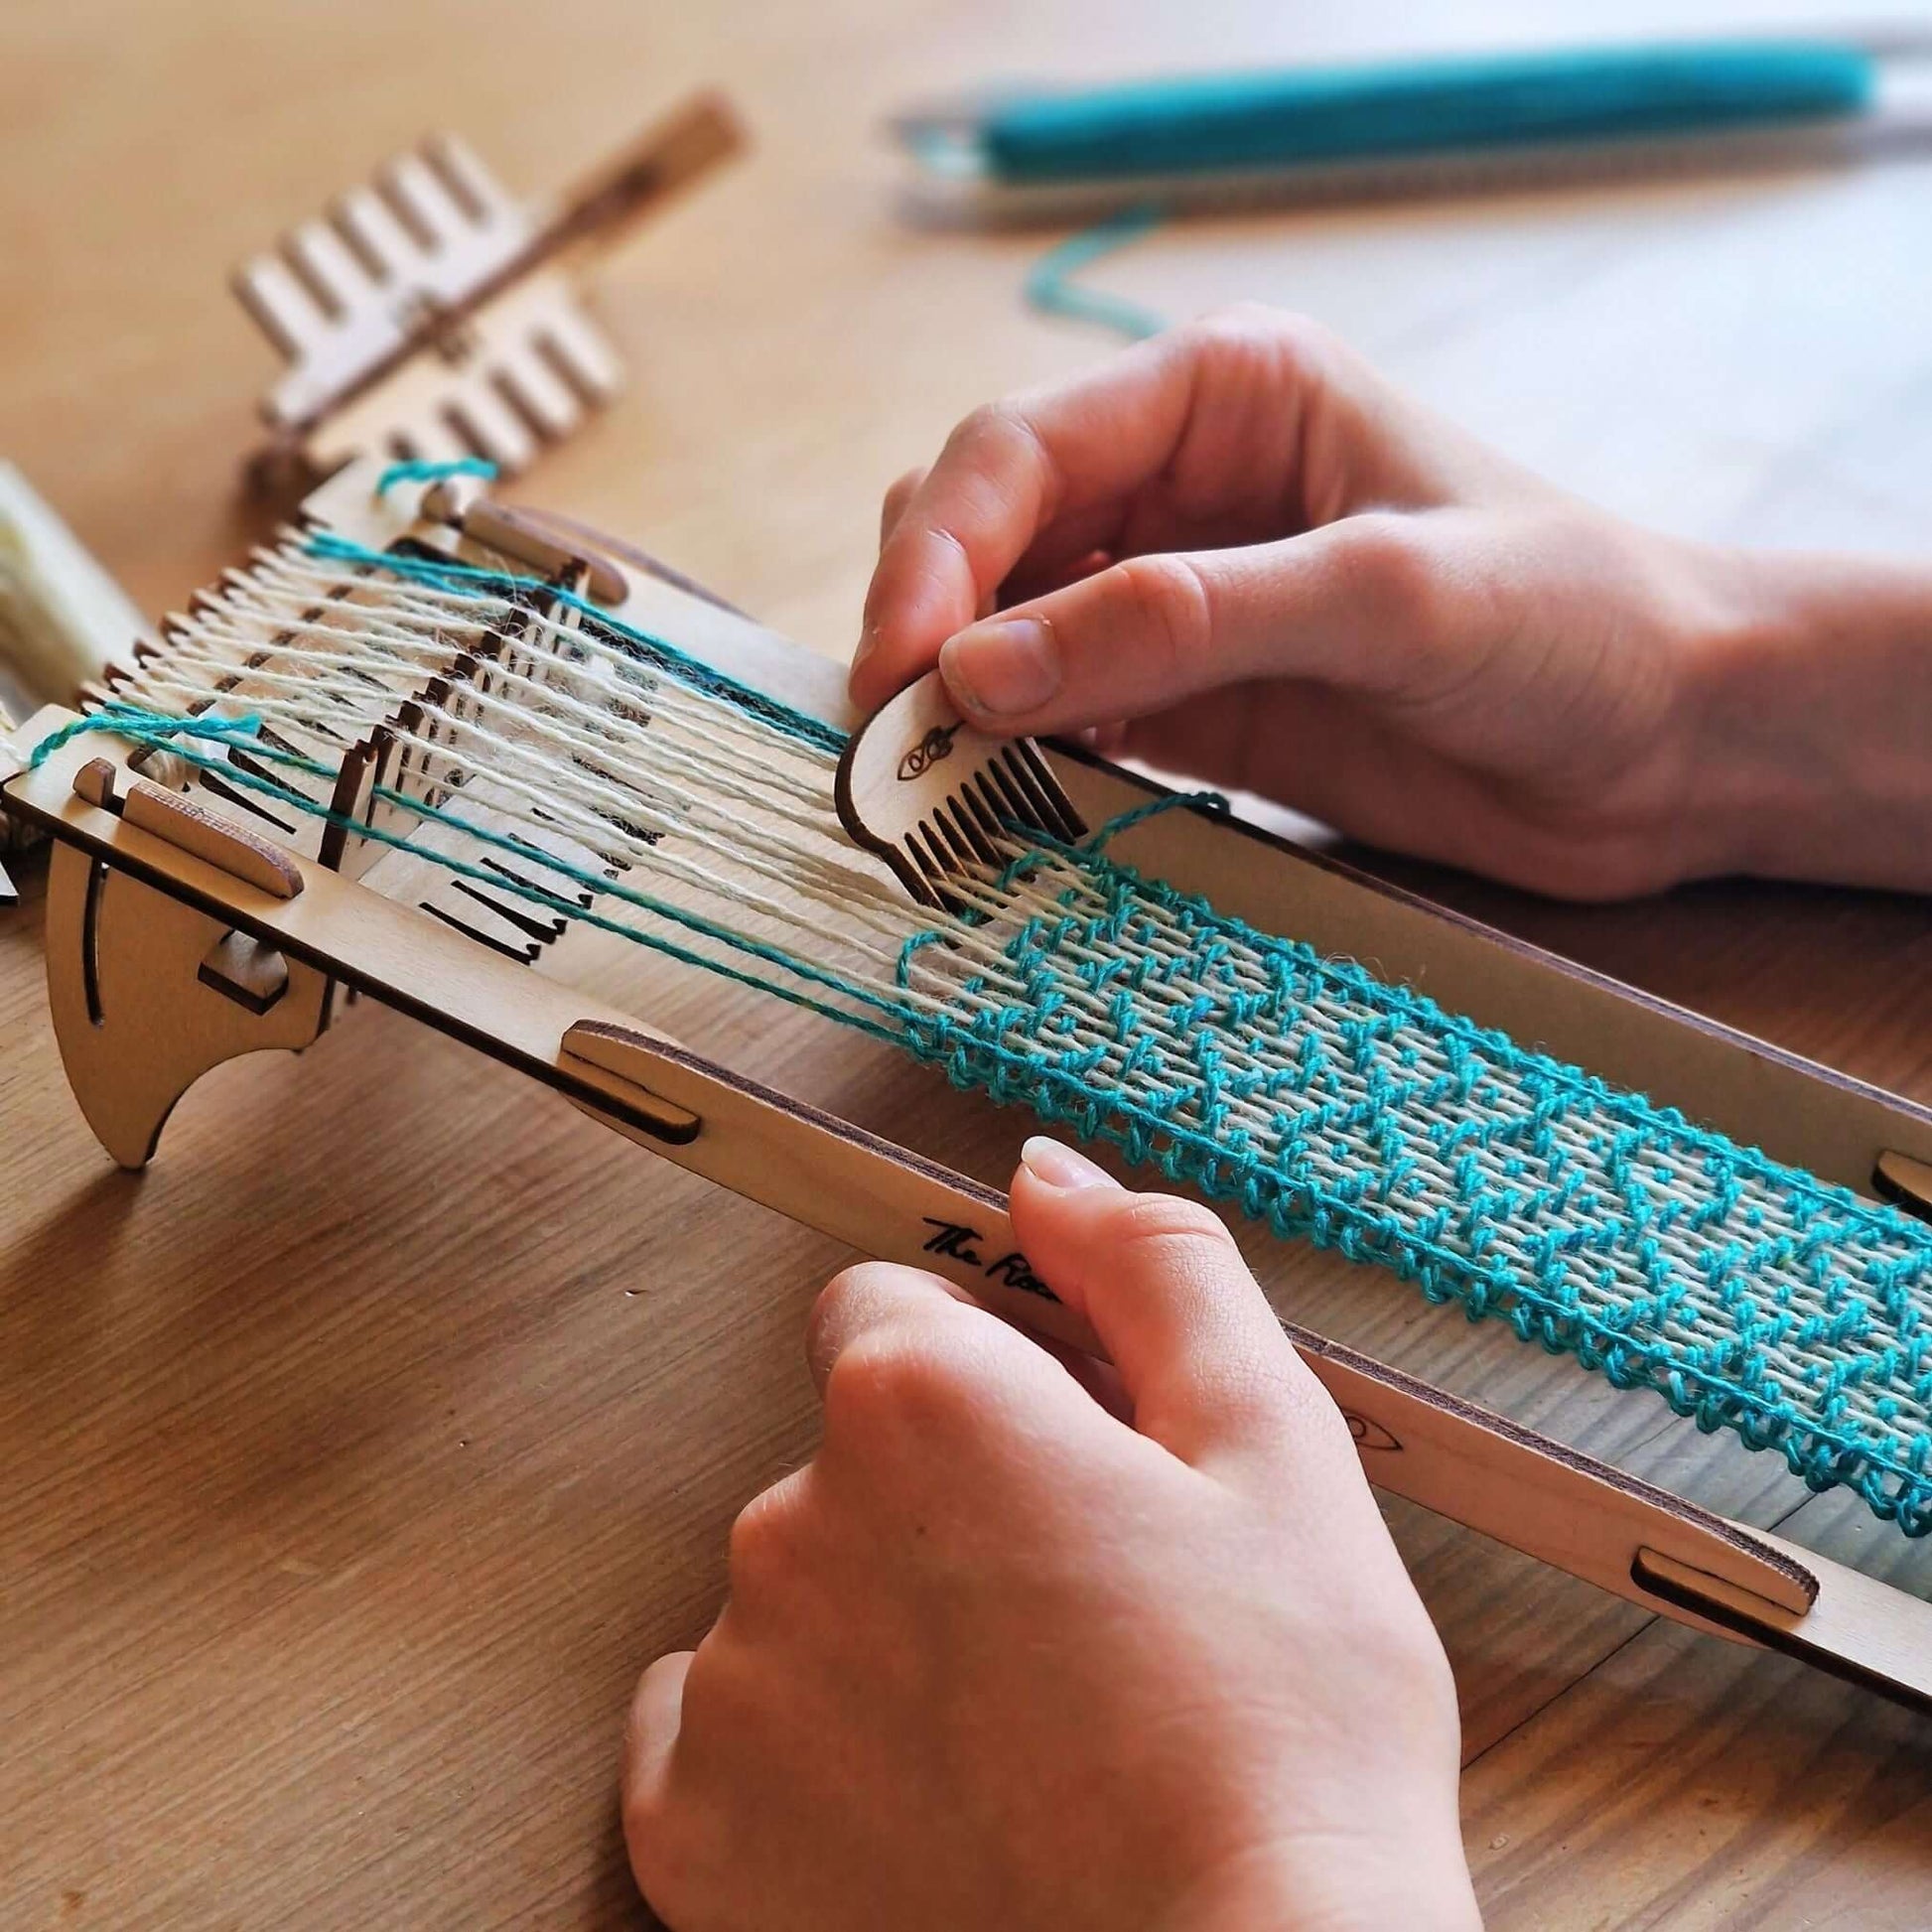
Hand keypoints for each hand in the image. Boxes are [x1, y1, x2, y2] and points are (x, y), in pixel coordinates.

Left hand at [622, 1140, 1478, 1931]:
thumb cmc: (1283, 1739)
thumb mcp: (1274, 1446)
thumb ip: (1151, 1265)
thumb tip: (1045, 1172)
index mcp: (922, 1401)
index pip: (894, 1309)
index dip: (997, 1377)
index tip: (1069, 1463)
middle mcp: (792, 1519)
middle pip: (848, 1450)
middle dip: (942, 1497)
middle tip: (1078, 1612)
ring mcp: (736, 1684)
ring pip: (798, 1586)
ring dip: (880, 1623)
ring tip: (1025, 1725)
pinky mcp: (696, 1833)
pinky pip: (713, 1726)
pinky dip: (800, 1747)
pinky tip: (922, 1797)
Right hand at [851, 306, 1931, 899]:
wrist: (1676, 746)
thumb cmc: (1574, 625)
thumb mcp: (1384, 597)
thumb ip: (1180, 622)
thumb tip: (977, 672)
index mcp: (1226, 397)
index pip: (1018, 453)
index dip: (935, 554)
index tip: (899, 669)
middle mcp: (1181, 487)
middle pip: (983, 535)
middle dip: (921, 625)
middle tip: (891, 741)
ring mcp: (1180, 603)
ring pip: (1003, 634)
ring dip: (951, 704)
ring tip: (918, 791)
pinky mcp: (1196, 706)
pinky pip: (1061, 722)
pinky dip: (1012, 762)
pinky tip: (994, 810)